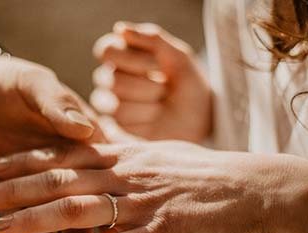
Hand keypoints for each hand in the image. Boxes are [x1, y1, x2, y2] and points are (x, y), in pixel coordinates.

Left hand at [0, 56, 105, 232]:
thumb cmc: (9, 83)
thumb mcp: (35, 86)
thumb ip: (57, 107)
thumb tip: (85, 129)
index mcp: (80, 141)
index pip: (93, 168)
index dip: (101, 187)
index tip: (109, 208)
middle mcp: (65, 169)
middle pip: (76, 198)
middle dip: (77, 223)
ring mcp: (38, 187)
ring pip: (52, 216)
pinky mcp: (11, 197)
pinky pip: (19, 219)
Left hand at [0, 141, 271, 232]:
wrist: (250, 188)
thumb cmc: (205, 174)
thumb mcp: (160, 155)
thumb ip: (128, 155)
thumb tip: (104, 153)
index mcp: (125, 155)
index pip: (66, 153)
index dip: (28, 161)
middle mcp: (126, 175)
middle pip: (60, 179)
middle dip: (15, 190)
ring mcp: (141, 204)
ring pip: (77, 210)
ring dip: (35, 220)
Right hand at [91, 21, 211, 141]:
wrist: (201, 122)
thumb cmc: (189, 86)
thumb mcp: (178, 57)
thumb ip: (152, 39)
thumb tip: (120, 29)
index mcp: (123, 56)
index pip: (107, 50)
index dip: (131, 58)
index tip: (157, 64)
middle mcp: (110, 79)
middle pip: (111, 79)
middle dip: (146, 86)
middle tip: (164, 89)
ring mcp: (110, 105)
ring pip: (115, 104)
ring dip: (148, 104)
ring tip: (162, 105)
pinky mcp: (115, 128)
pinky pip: (121, 123)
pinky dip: (145, 120)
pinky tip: (155, 120)